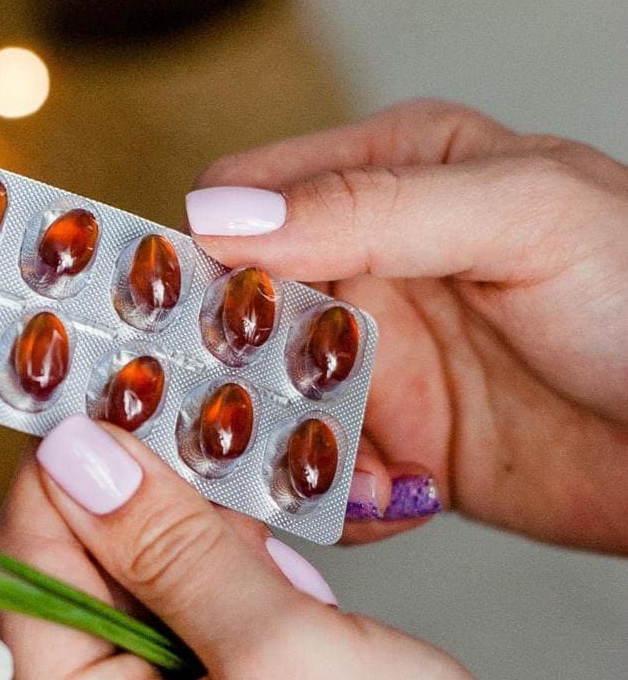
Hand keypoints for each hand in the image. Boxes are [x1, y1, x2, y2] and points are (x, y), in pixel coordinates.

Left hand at [0, 416, 541, 679]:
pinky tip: (265, 579)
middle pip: (74, 598)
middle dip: (135, 520)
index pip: (30, 588)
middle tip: (196, 455)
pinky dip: (212, 593)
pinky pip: (172, 642)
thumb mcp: (279, 646)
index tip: (97, 410)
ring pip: (128, 610)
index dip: (59, 489)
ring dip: (184, 554)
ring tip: (255, 540)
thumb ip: (169, 545)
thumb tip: (80, 461)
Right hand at [187, 98, 627, 552]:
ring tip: (356, 473)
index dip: (192, 260)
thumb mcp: (518, 217)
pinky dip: (333, 498)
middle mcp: (368, 267)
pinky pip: (317, 472)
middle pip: (235, 317)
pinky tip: (393, 500)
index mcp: (388, 179)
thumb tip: (222, 215)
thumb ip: (371, 208)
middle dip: (221, 374)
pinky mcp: (395, 444)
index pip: (241, 204)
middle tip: (226, 419)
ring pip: (263, 406)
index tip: (161, 322)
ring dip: (281, 449)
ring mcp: (378, 361)